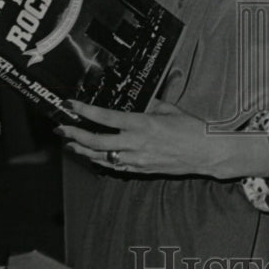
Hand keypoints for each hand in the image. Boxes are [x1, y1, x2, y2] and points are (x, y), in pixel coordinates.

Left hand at [57, 99, 214, 176]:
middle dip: (75, 135)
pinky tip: (93, 156)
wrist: (206, 152)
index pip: (106, 117)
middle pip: (96, 142)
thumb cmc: (192, 128)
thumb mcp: (170, 109)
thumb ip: (150, 104)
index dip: (85, 111)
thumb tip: (137, 99)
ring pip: (102, 157)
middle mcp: (136, 143)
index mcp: (142, 124)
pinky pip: (115, 166)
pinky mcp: (142, 169)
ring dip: (83, 151)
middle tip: (62, 129)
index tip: (71, 105)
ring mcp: (137, 159)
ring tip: (70, 143)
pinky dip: (101, 161)